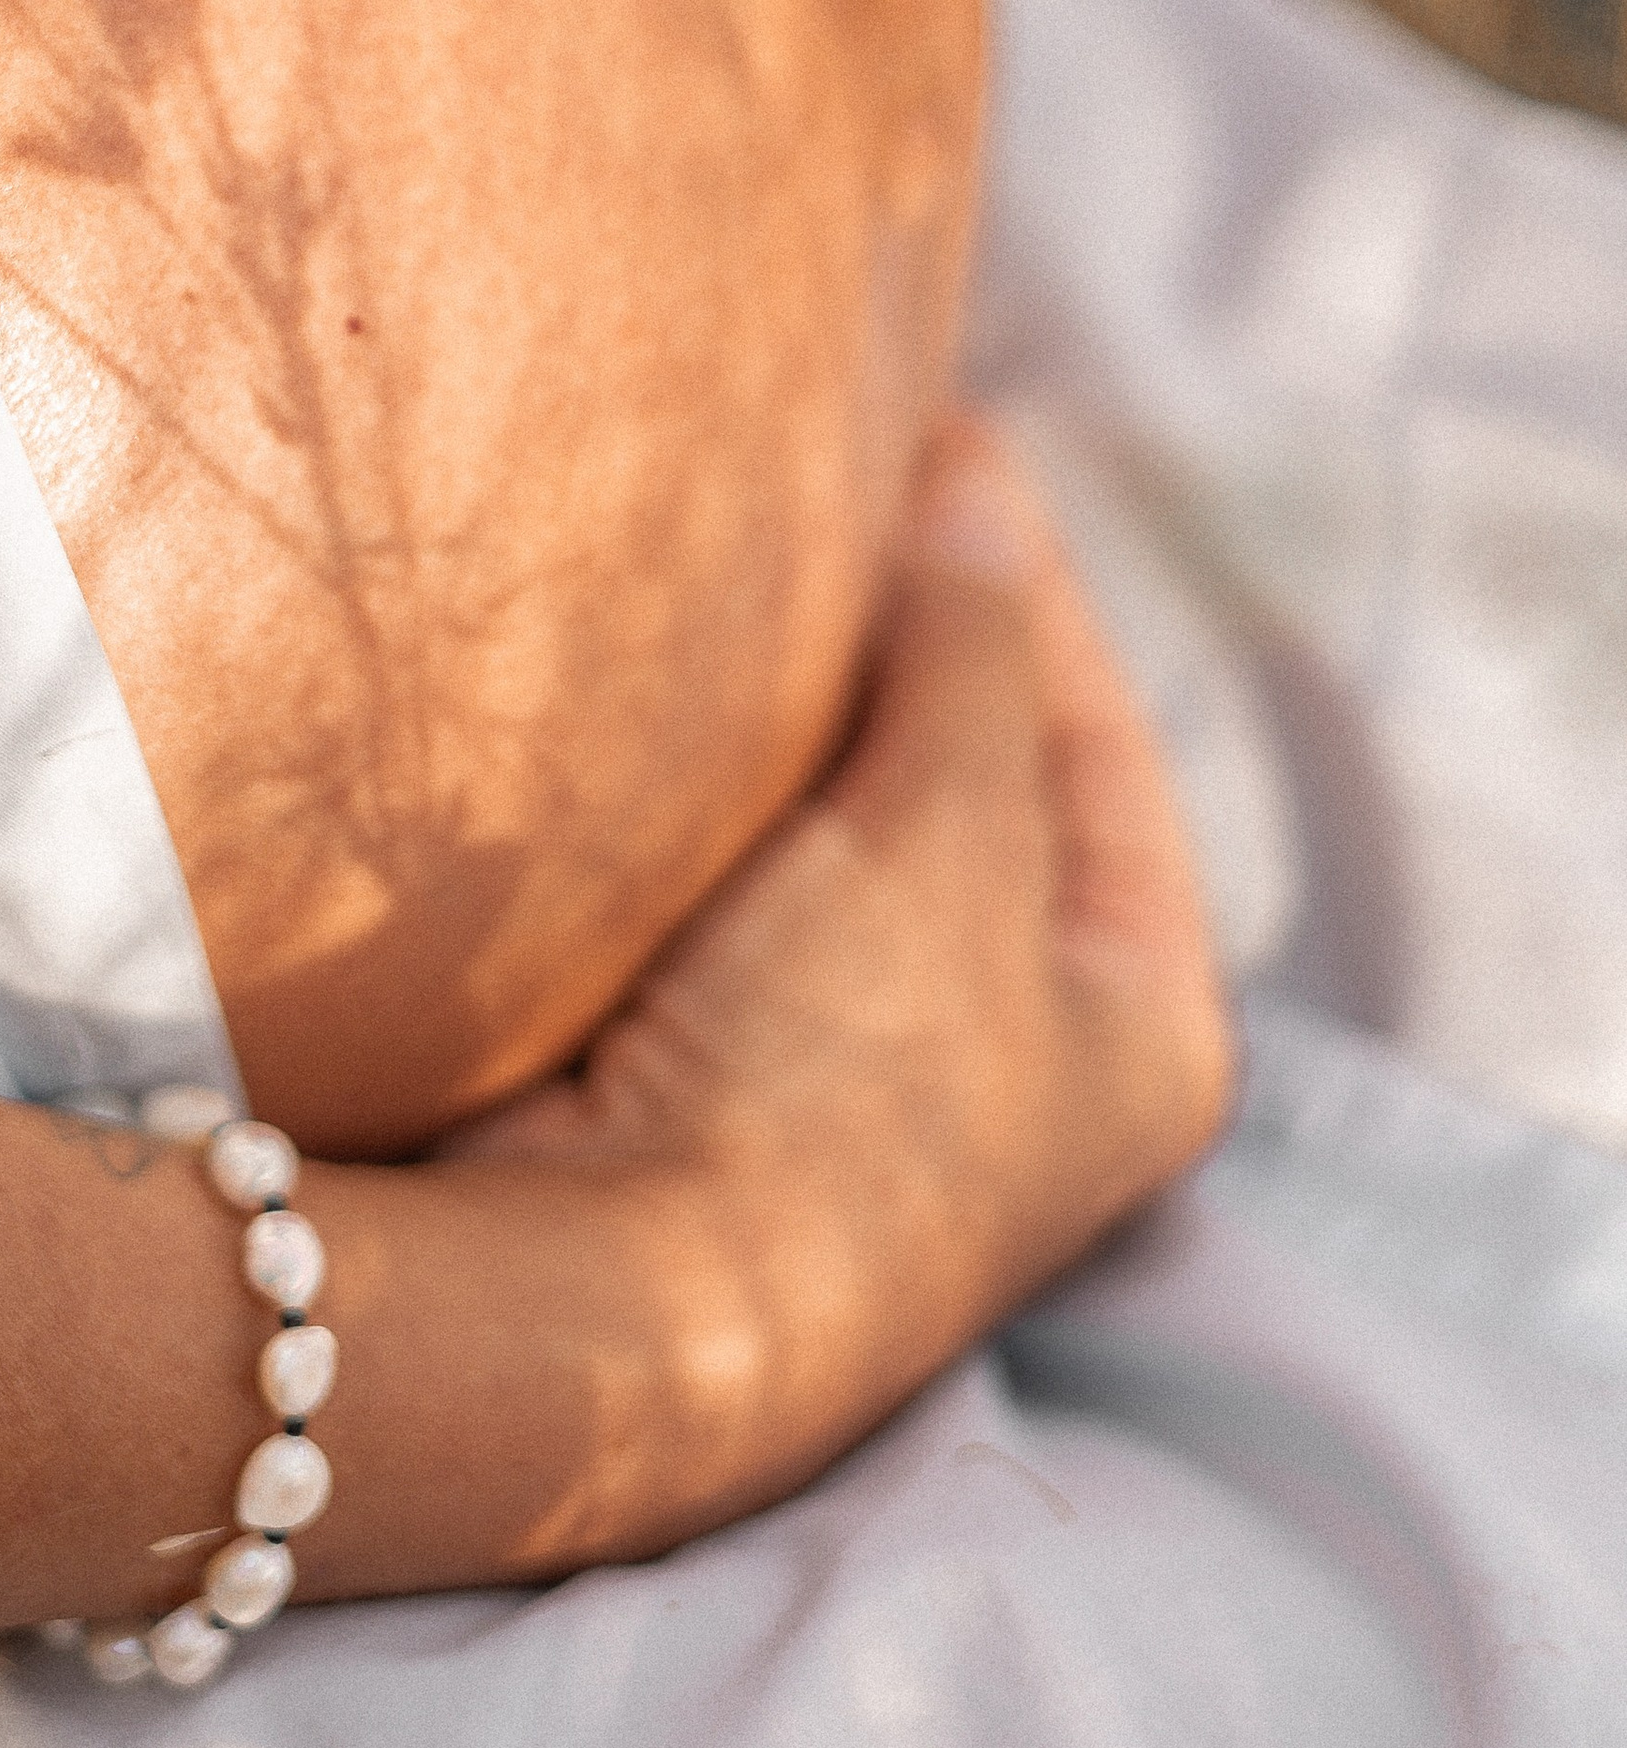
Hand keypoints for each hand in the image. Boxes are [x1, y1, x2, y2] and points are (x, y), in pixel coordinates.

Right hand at [433, 416, 1231, 1571]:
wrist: (607, 1307)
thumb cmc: (830, 1084)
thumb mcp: (945, 839)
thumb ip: (973, 649)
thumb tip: (972, 490)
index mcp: (1139, 1019)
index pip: (1102, 737)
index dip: (1023, 580)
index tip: (939, 439)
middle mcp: (1016, 1052)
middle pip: (978, 777)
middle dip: (906, 632)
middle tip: (833, 475)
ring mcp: (859, 1066)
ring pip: (846, 826)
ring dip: (796, 705)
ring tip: (741, 556)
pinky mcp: (719, 1065)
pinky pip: (739, 877)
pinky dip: (713, 783)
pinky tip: (664, 691)